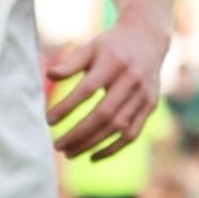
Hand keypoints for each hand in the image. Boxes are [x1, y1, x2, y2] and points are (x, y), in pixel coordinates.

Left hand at [46, 17, 168, 160]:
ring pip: (118, 127)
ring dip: (92, 144)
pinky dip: (113, 148)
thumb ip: (71, 63)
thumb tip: (49, 76)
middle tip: (57, 145)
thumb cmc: (111, 47)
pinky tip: (93, 156)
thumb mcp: (91, 48)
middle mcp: (132, 79)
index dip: (67, 107)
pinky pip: (132, 133)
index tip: (48, 120)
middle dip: (78, 133)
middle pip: (104, 114)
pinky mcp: (150, 106)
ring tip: (69, 153)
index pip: (88, 89)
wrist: (148, 40)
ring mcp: (143, 94)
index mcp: (114, 62)